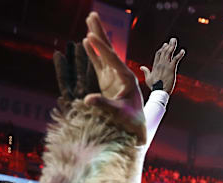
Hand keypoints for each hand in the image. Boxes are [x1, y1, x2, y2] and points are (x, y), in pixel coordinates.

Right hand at [82, 12, 146, 144]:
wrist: (136, 127)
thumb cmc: (130, 121)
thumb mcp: (118, 113)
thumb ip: (104, 105)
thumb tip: (87, 99)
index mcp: (126, 78)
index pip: (112, 59)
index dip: (100, 48)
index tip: (90, 36)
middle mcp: (121, 73)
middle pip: (108, 50)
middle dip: (100, 33)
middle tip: (93, 15)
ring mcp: (114, 76)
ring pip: (103, 54)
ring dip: (96, 38)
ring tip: (90, 22)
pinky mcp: (107, 81)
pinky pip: (98, 63)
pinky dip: (93, 52)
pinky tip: (87, 41)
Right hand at [140, 38, 184, 93]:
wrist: (159, 91)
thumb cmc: (154, 87)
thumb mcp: (148, 78)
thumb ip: (146, 71)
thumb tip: (141, 67)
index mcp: (155, 66)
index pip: (158, 54)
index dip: (162, 49)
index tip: (165, 45)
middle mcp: (160, 64)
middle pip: (164, 51)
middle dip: (169, 45)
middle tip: (173, 39)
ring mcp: (165, 65)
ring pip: (169, 53)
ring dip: (173, 46)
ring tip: (175, 40)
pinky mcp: (171, 68)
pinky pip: (176, 59)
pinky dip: (180, 54)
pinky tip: (183, 51)